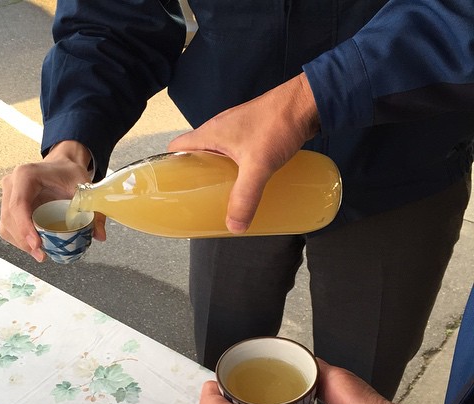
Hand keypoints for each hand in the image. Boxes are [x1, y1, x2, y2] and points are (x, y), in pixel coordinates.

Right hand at [0, 141, 105, 262]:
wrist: (62, 166)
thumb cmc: (70, 174)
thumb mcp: (85, 189)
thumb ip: (95, 211)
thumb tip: (100, 236)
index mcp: (26, 175)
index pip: (18, 205)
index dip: (25, 228)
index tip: (37, 245)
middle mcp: (12, 184)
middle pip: (9, 218)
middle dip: (24, 241)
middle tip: (42, 255)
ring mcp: (7, 195)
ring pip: (6, 225)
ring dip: (21, 243)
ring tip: (41, 253)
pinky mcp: (8, 206)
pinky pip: (8, 227)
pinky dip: (20, 240)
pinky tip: (35, 247)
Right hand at [168, 73, 319, 232]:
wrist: (308, 101)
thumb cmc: (278, 124)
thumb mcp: (258, 166)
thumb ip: (245, 197)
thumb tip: (234, 227)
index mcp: (209, 133)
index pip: (176, 148)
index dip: (170, 167)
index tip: (174, 188)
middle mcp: (219, 129)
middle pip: (196, 155)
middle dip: (196, 177)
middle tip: (199, 199)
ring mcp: (238, 130)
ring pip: (218, 154)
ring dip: (217, 173)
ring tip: (222, 195)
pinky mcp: (254, 132)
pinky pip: (236, 153)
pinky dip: (236, 168)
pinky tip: (247, 182)